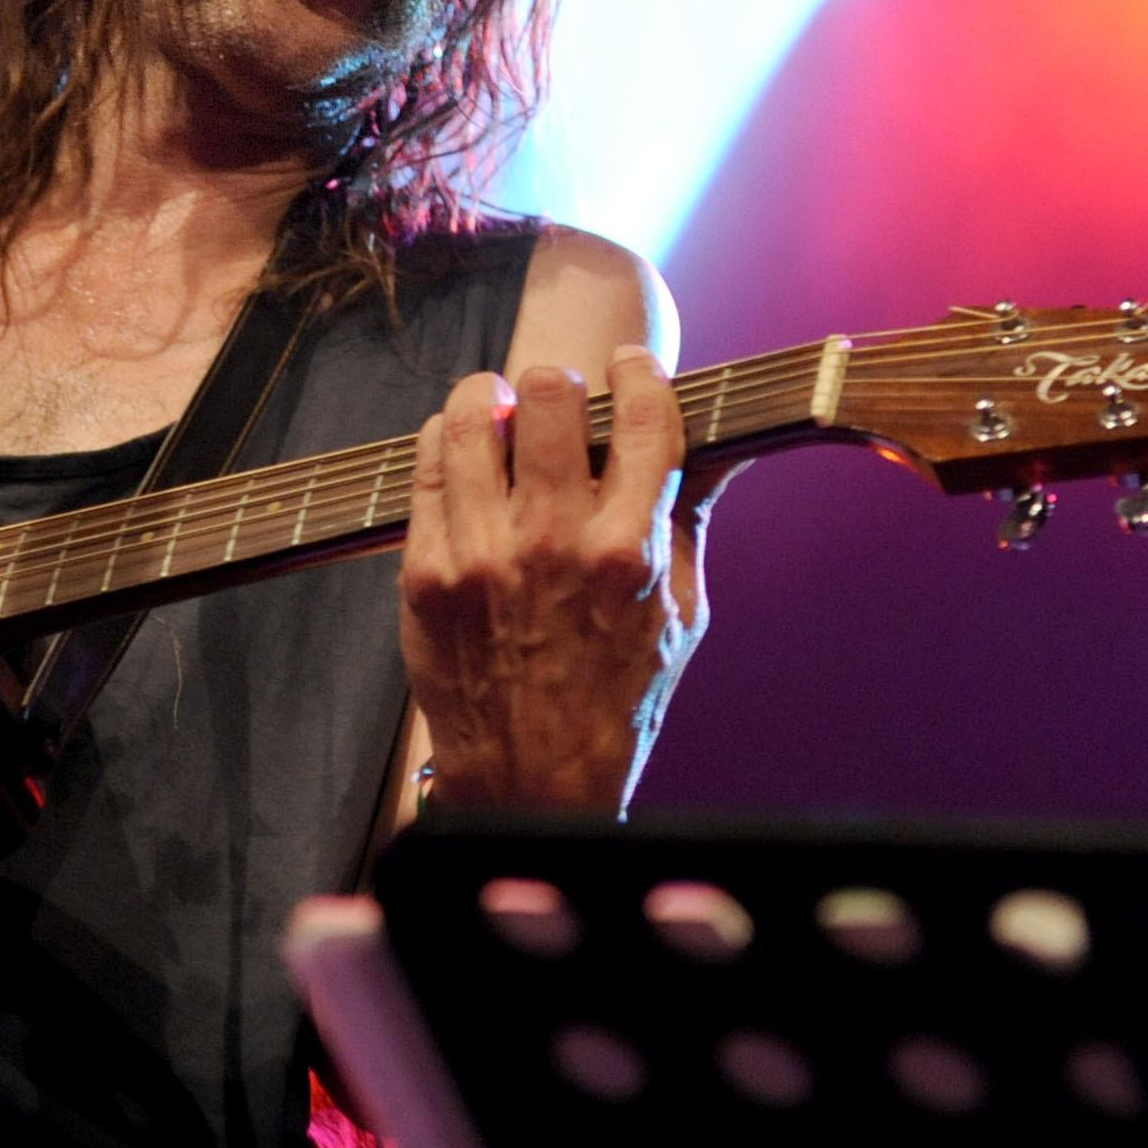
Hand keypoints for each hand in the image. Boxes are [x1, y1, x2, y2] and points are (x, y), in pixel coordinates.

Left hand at [399, 346, 706, 814]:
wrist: (531, 780)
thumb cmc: (617, 699)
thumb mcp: (682, 613)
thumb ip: (689, 518)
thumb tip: (722, 445)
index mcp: (628, 552)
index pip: (643, 419)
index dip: (640, 374)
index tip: (633, 367)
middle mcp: (552, 544)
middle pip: (549, 395)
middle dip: (561, 383)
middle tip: (562, 398)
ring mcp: (480, 555)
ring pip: (475, 417)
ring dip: (495, 399)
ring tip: (505, 410)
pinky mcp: (425, 572)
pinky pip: (427, 466)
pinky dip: (448, 442)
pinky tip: (466, 452)